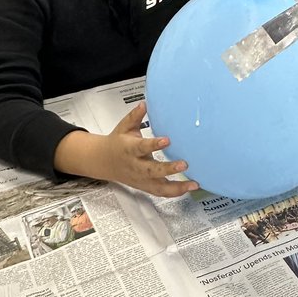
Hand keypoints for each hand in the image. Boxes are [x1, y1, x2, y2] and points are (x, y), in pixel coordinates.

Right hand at [54, 102, 196, 197]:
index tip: (167, 140)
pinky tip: (189, 188)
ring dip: (177, 187)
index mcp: (129, 149)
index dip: (154, 145)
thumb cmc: (117, 142)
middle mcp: (136, 166)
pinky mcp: (145, 186)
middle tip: (184, 164)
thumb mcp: (124, 127)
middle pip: (151, 171)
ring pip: (158, 187)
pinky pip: (160, 192)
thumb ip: (135, 116)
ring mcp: (140, 179)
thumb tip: (145, 104)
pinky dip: (175, 193)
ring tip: (194, 183)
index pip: (142, 147)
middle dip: (168, 169)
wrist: (103, 161)